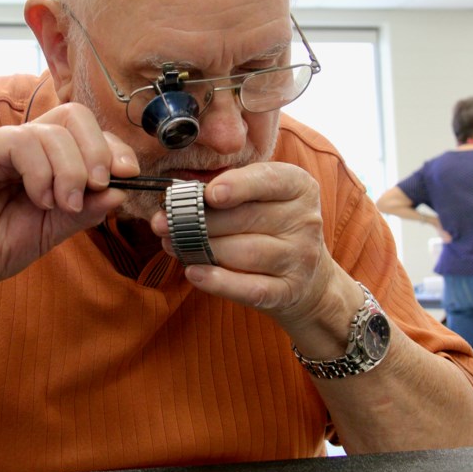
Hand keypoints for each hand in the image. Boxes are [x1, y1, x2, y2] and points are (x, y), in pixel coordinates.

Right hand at [0, 102, 138, 296]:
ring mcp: (8, 143)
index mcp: (51, 160)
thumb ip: (86, 212)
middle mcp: (32, 144)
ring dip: (70, 171)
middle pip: (78, 116)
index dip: (116, 149)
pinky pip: (25, 143)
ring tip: (62, 204)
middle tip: (97, 186)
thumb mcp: (53, 231)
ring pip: (56, 131)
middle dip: (99, 151)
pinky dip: (41, 173)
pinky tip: (38, 199)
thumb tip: (121, 192)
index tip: (128, 175)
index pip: (93, 134)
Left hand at [150, 162, 346, 331]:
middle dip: (199, 220)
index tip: (209, 193)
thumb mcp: (262, 198)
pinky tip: (194, 273)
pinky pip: (250, 287)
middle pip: (247, 218)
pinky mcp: (288, 291)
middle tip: (164, 222)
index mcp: (299, 188)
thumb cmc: (271, 227)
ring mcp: (300, 258)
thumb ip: (228, 189)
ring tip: (172, 245)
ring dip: (202, 249)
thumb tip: (179, 195)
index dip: (238, 185)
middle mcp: (305, 220)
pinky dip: (219, 281)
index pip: (268, 180)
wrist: (309, 278)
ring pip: (245, 252)